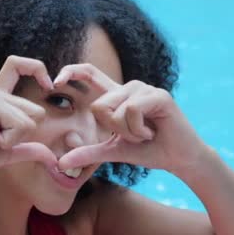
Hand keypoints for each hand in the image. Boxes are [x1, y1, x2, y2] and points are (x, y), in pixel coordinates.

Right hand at [0, 56, 56, 187]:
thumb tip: (53, 159)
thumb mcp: (9, 152)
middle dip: (24, 134)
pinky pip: (19, 125)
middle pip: (38, 112)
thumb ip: (30, 149)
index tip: (49, 86)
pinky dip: (7, 140)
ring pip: (30, 121)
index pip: (18, 65)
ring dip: (14, 138)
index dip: (37, 68)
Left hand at [55, 63, 206, 174]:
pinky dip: (138, 129)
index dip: (71, 71)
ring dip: (128, 132)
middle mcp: (130, 88)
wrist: (179, 159)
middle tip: (134, 136)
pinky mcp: (158, 95)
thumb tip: (61, 163)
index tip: (54, 82)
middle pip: (99, 106)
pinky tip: (153, 132)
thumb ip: (88, 153)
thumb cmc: (149, 152)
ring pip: (116, 109)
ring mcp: (144, 89)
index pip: (90, 73)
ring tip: (146, 134)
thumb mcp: (114, 152)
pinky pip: (132, 110)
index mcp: (118, 97)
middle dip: (113, 130)